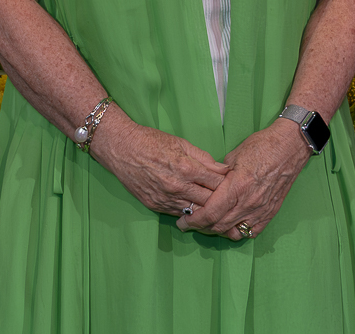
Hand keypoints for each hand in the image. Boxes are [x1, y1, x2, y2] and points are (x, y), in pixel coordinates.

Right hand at [87, 114, 228, 220]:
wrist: (121, 147)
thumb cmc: (150, 141)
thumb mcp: (180, 143)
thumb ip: (203, 158)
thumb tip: (222, 169)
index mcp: (186, 168)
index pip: (217, 183)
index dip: (228, 185)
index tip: (234, 185)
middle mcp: (177, 186)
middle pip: (210, 201)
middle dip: (221, 201)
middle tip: (229, 201)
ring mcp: (165, 198)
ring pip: (195, 212)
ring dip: (206, 211)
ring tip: (216, 210)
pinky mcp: (155, 205)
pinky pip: (178, 214)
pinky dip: (188, 212)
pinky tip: (195, 210)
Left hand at [184, 118, 310, 239]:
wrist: (289, 147)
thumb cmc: (261, 146)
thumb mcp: (233, 157)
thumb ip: (218, 175)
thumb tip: (207, 184)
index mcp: (236, 187)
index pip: (210, 213)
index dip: (194, 221)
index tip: (183, 222)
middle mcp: (249, 203)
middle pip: (219, 225)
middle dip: (201, 227)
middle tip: (190, 223)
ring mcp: (261, 210)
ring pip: (234, 231)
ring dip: (219, 231)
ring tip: (208, 225)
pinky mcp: (271, 212)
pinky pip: (252, 231)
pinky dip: (239, 231)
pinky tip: (231, 226)